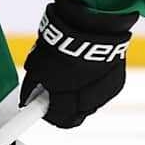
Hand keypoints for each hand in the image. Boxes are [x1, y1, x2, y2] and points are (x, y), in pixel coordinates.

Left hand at [19, 0, 133, 128]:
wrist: (92, 24)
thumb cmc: (64, 43)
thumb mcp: (38, 65)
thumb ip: (32, 86)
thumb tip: (26, 97)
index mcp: (67, 100)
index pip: (57, 120)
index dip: (47, 114)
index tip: (41, 107)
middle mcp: (89, 101)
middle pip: (75, 117)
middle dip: (64, 108)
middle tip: (55, 92)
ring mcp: (105, 92)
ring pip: (90, 105)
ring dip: (81, 98)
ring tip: (73, 76)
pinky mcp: (117, 82)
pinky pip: (104, 92)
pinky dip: (96, 86)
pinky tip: (88, 72)